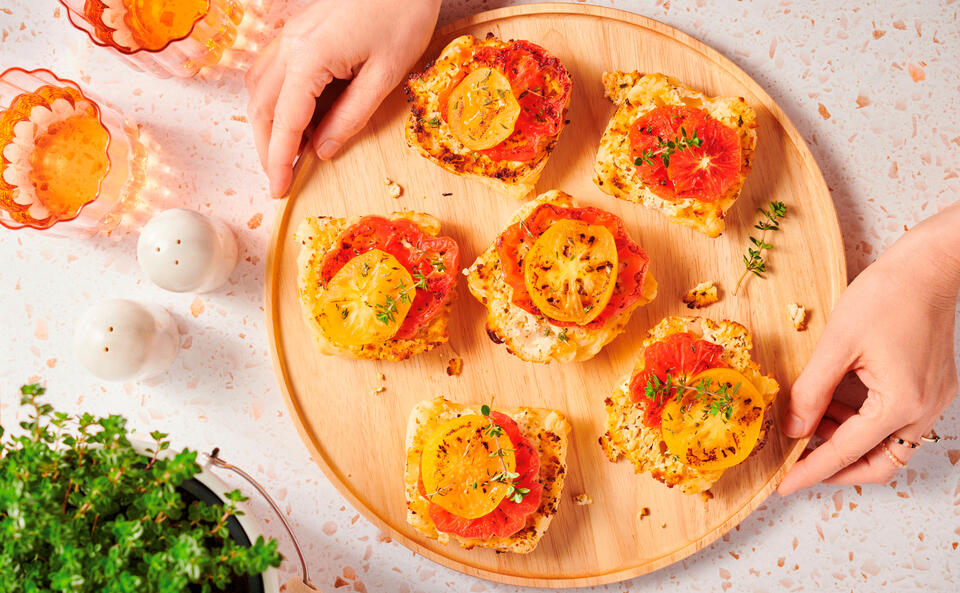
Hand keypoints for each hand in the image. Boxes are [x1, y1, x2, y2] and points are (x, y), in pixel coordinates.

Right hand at [245, 0, 441, 196]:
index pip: (284, 123)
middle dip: (266, 148)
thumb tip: (322, 150)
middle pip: (260, 107)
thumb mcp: (385, 75)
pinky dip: (274, 97)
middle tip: (280, 178)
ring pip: (259, 86)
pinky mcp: (297, 27)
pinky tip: (294, 114)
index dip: (279, 161)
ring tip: (289, 152)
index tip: (278, 190)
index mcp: (308, 59)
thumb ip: (351, 116)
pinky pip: (271, 67)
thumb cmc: (403, 14)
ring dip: (267, 123)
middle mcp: (289, 45)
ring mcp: (289, 32)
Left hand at [778, 202, 959, 494]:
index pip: (847, 452)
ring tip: (812, 422)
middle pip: (879, 463)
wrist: (928, 268)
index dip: (811, 470)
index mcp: (901, 403)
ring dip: (851, 443)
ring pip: (890, 446)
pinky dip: (866, 424)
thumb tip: (793, 428)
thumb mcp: (837, 344)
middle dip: (838, 468)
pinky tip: (837, 404)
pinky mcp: (932, 387)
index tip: (785, 485)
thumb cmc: (884, 296)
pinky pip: (898, 422)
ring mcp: (933, 400)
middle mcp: (924, 410)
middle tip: (800, 463)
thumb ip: (812, 390)